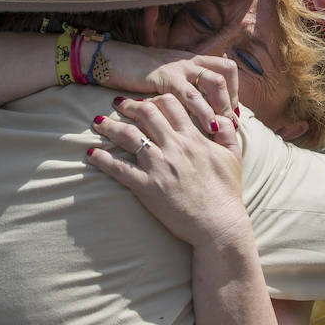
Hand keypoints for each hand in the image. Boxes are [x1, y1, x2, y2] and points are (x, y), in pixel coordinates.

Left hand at [87, 94, 247, 245]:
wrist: (218, 224)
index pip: (170, 105)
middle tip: (117, 103)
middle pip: (145, 114)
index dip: (154, 99)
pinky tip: (91, 154)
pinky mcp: (146, 187)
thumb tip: (221, 117)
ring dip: (110, 126)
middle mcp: (174, 146)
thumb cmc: (227, 192)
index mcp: (193, 137)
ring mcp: (158, 166)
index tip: (145, 101)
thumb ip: (228, 133)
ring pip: (128, 136)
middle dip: (128, 106)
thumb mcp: (233, 157)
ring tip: (98, 123)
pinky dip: (102, 159)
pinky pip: (119, 169)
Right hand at [88, 41, 239, 135]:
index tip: (233, 113)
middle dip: (230, 100)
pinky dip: (200, 112)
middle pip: (225, 74)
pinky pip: (188, 94)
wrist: (114, 60)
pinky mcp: (165, 77)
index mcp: (194, 60)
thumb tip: (203, 107)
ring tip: (221, 128)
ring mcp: (180, 67)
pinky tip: (203, 127)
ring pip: (213, 82)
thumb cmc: (141, 73)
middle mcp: (191, 61)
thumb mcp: (169, 76)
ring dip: (221, 107)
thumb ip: (185, 85)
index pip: (227, 68)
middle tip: (231, 124)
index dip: (234, 90)